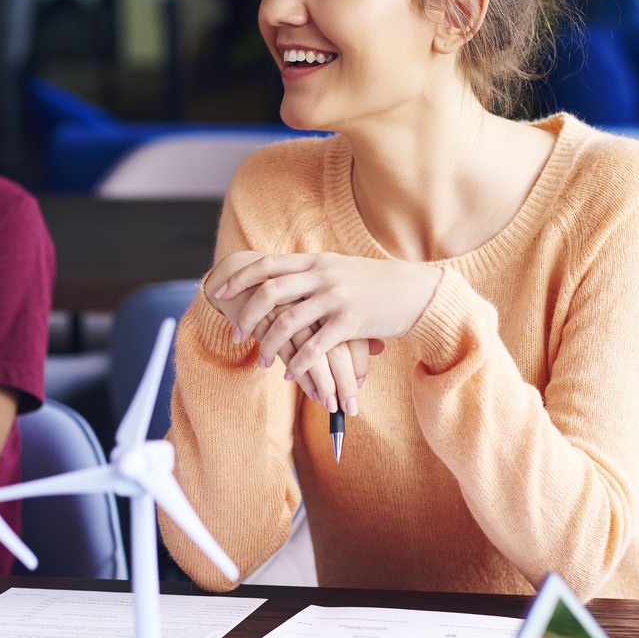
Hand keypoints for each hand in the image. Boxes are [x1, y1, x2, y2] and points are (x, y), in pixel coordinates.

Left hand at [211, 252, 438, 415]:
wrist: (416, 292)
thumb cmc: (377, 284)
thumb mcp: (341, 268)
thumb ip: (313, 272)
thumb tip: (281, 278)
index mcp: (317, 261)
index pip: (268, 265)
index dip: (241, 278)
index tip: (222, 293)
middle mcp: (323, 275)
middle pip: (270, 291)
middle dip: (248, 315)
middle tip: (237, 335)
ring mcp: (336, 297)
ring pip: (288, 321)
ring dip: (269, 345)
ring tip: (261, 362)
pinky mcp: (351, 321)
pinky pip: (314, 346)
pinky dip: (297, 363)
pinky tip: (289, 375)